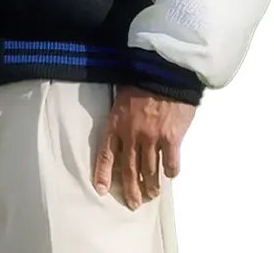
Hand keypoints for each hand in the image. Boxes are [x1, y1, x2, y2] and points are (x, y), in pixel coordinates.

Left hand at [93, 86, 195, 209]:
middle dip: (131, 190)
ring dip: (151, 185)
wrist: (165, 70)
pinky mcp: (171, 138)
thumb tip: (123, 130)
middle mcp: (132, 134)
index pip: (106, 154)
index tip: (101, 189)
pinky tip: (170, 174)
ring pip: (150, 171)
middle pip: (129, 170)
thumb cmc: (143, 78)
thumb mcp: (123, 95)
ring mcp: (152, 138)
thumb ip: (122, 116)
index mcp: (117, 123)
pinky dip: (170, 171)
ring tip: (152, 193)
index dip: (103, 173)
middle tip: (134, 202)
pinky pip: (171, 164)